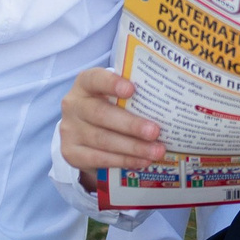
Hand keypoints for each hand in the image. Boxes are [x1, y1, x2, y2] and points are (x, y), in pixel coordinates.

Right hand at [60, 68, 163, 187]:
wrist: (85, 134)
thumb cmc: (110, 108)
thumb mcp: (116, 96)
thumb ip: (133, 95)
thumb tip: (170, 102)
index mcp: (85, 84)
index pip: (95, 79)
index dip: (112, 83)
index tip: (132, 90)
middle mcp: (73, 105)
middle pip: (101, 114)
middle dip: (130, 124)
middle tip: (155, 132)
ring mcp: (69, 130)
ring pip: (103, 139)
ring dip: (133, 147)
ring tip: (157, 151)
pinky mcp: (71, 153)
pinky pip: (99, 158)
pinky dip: (123, 160)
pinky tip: (142, 160)